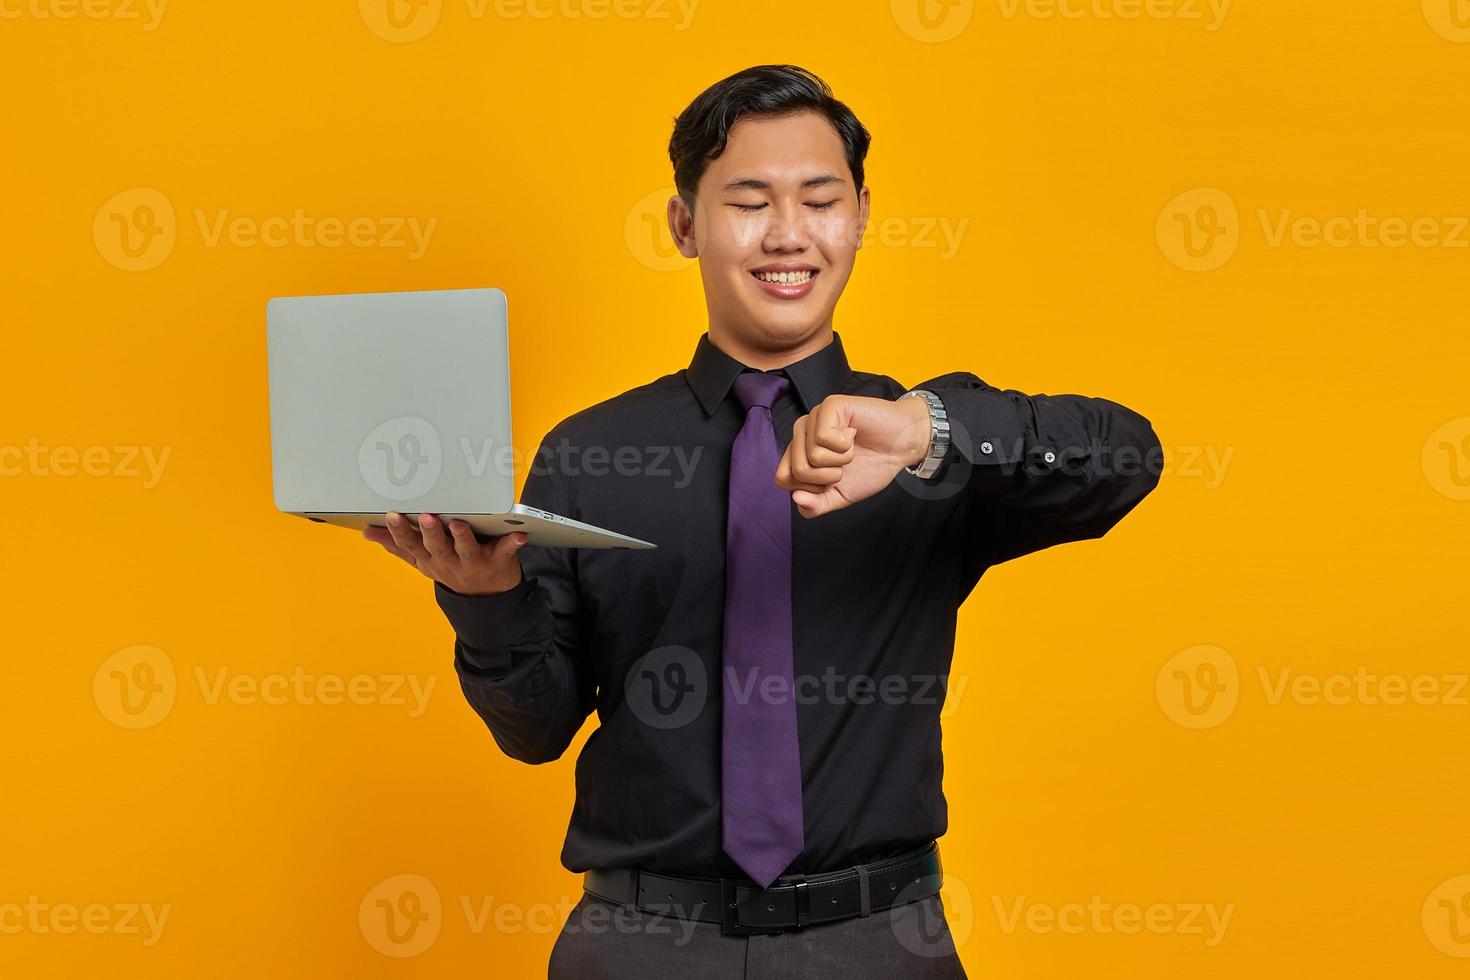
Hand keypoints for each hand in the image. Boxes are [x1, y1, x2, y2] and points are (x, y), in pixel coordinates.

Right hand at [364, 512, 527, 595]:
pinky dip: (512, 544)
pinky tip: (518, 534)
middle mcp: (449, 562)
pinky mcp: (498, 561)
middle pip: (437, 547)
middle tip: (425, 516)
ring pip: (466, 550)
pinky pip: (506, 551)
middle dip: (430, 533)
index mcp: (429, 559)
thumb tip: (368, 532)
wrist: (485, 599)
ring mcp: (473, 563)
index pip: (410, 546)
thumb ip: (397, 546)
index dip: (400, 533)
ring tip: (459, 524)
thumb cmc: (451, 570)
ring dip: (463, 537)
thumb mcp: (421, 561)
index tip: (391, 515)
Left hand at [775, 394, 931, 517]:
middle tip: (845, 465)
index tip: (833, 480)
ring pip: (811, 456)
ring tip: (851, 449)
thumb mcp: (840, 496)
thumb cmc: (872, 466)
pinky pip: (824, 438)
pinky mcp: (829, 406)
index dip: (811, 489)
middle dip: (828, 478)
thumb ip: (816, 506)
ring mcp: (814, 417)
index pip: (783, 479)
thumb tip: (796, 498)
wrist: (902, 447)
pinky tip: (853, 435)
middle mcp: (802, 432)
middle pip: (797, 470)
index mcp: (799, 452)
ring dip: (841, 461)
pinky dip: (845, 446)